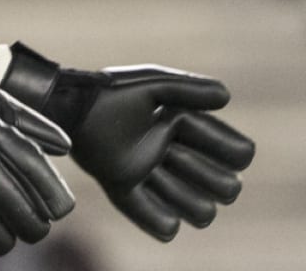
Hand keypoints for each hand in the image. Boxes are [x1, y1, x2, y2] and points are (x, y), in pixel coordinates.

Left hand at [70, 65, 254, 241]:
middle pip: (221, 185)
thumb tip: (227, 97)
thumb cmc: (114, 91)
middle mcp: (172, 154)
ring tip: (163, 170)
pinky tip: (165, 216)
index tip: (234, 151)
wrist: (71, 107)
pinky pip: (157, 221)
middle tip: (176, 152)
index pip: (227, 148)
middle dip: (211, 175)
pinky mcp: (126, 190)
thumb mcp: (154, 83)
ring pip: (197, 209)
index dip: (231, 150)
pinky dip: (163, 223)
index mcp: (182, 125)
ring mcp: (151, 175)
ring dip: (191, 199)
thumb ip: (189, 88)